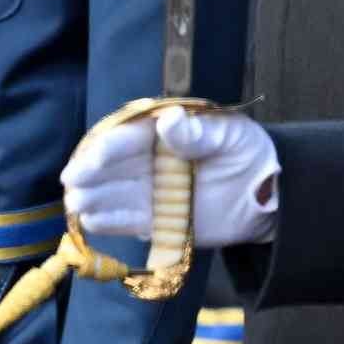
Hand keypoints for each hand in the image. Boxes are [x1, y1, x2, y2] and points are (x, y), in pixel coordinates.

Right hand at [62, 105, 277, 248]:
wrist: (270, 195)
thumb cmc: (249, 155)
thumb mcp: (229, 135)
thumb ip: (197, 132)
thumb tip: (168, 120)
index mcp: (160, 137)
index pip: (128, 139)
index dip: (110, 146)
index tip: (98, 155)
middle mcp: (146, 164)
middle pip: (109, 168)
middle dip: (88, 172)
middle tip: (73, 179)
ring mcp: (147, 194)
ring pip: (109, 195)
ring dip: (91, 198)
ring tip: (77, 202)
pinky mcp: (153, 221)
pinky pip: (123, 222)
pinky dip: (108, 222)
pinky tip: (92, 220)